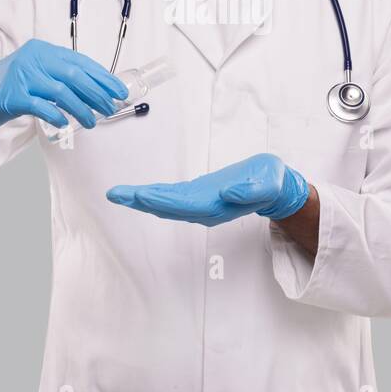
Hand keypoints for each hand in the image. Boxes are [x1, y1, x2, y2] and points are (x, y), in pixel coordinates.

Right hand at [0, 39, 128, 132]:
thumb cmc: (12, 85)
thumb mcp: (38, 72)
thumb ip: (61, 77)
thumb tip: (97, 92)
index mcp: (44, 50)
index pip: (80, 62)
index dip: (103, 77)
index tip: (119, 91)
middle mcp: (34, 59)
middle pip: (74, 75)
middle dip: (97, 93)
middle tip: (111, 108)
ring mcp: (22, 76)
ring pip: (61, 92)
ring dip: (81, 108)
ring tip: (92, 121)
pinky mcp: (12, 96)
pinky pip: (40, 106)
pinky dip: (56, 115)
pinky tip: (65, 123)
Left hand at [106, 153, 308, 225]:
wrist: (274, 187)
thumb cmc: (270, 183)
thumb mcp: (268, 183)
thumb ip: (250, 190)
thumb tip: (228, 192)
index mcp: (217, 205)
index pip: (184, 205)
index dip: (161, 201)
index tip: (141, 196)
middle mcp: (204, 209)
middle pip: (167, 207)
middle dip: (141, 201)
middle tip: (116, 194)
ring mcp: (200, 204)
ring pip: (165, 204)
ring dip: (141, 199)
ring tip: (118, 194)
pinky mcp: (199, 195)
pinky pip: (171, 197)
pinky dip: (153, 195)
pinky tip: (138, 194)